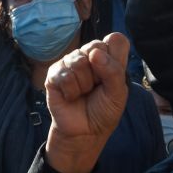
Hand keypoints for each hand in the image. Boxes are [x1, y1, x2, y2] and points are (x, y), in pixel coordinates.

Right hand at [44, 32, 130, 172]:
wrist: (84, 132)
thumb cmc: (103, 111)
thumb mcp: (118, 94)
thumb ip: (114, 71)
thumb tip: (94, 53)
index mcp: (109, 57)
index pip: (115, 39)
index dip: (115, 57)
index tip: (112, 76)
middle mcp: (89, 55)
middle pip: (96, 46)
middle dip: (98, 73)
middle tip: (96, 87)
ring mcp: (70, 62)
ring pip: (79, 61)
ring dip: (84, 84)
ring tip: (83, 93)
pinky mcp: (54, 73)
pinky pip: (64, 75)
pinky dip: (71, 91)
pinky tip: (71, 97)